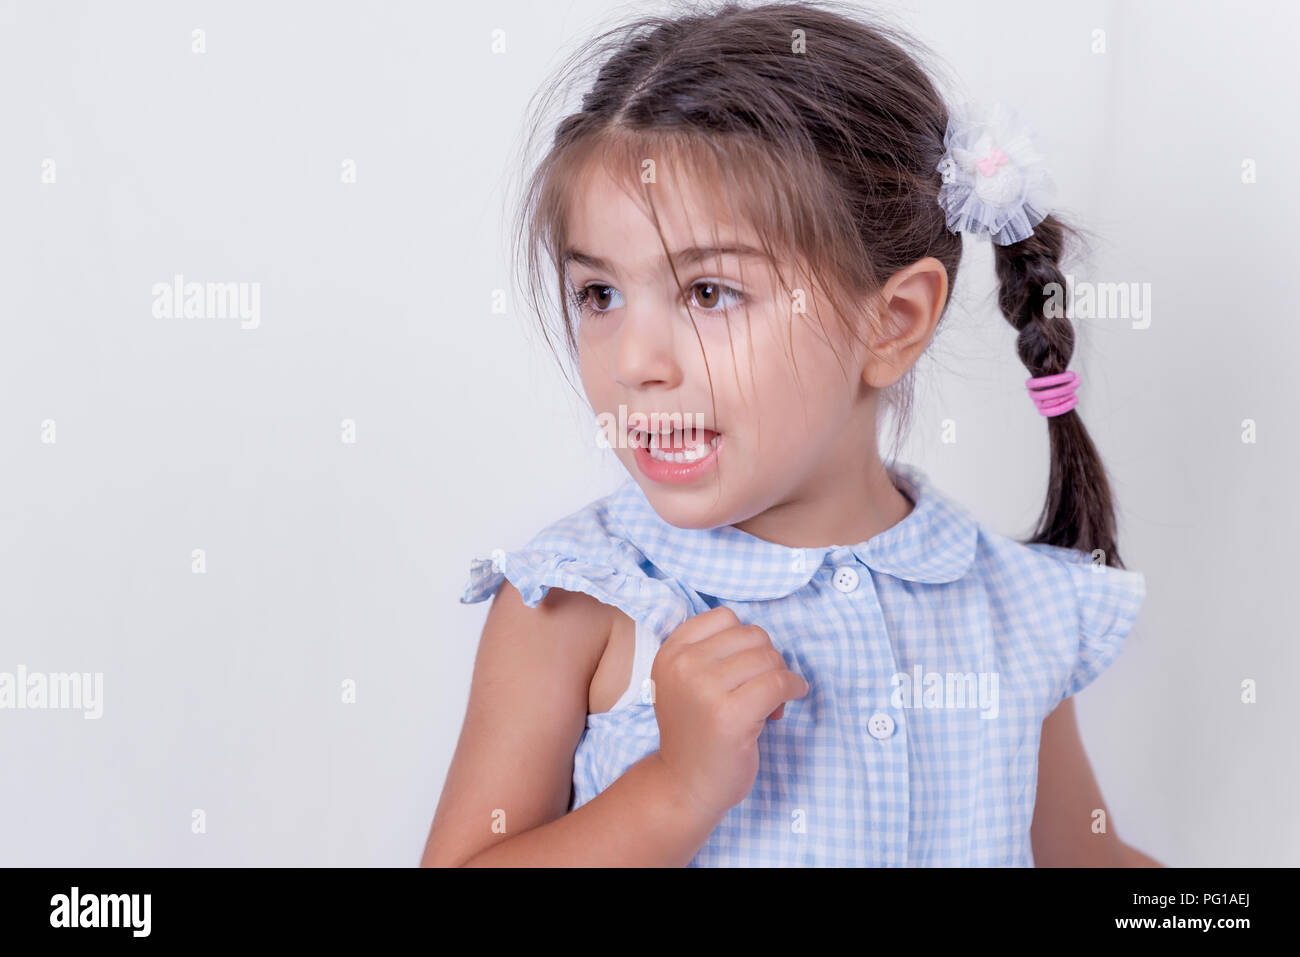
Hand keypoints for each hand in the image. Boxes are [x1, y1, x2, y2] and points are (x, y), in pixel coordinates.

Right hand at [649, 606, 809, 818]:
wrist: (684, 785)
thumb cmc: (695, 730)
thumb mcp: (686, 681)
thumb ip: (711, 652)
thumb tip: (764, 642)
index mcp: (671, 652)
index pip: (725, 617)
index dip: (746, 641)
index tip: (746, 667)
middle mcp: (683, 666)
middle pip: (752, 635)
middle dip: (767, 659)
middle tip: (760, 690)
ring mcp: (704, 689)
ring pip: (768, 658)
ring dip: (780, 677)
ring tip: (769, 703)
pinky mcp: (729, 715)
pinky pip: (778, 683)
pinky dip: (793, 689)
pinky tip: (787, 704)